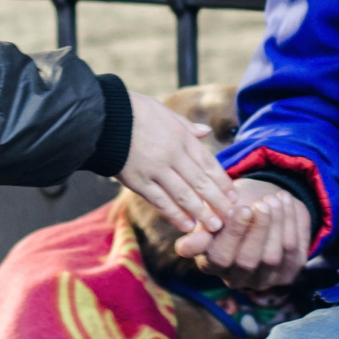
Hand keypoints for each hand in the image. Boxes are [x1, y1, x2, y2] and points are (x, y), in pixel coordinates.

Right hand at [119, 89, 234, 235]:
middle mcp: (173, 155)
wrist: (104, 117)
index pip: (208, 163)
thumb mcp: (166, 111)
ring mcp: (155, 170)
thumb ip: (187, 126)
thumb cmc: (135, 111)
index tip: (234, 196)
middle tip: (230, 217)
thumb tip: (206, 132)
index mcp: (181, 137)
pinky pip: (160, 201)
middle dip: (218, 201)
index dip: (222, 182)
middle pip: (200, 182)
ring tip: (214, 227)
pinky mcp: (138, 181)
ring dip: (201, 212)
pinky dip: (175, 215)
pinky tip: (187, 225)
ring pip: (184, 195)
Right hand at [172, 177, 311, 290]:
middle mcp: (236, 278)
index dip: (232, 234)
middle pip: (248, 260)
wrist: (260, 201)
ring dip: (276, 225)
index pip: (220, 257)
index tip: (241, 208)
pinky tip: (286, 202)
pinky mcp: (288, 273)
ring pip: (272, 256)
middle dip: (257, 230)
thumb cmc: (230, 205)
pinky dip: (291, 223)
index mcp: (211, 264)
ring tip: (274, 199)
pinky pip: (293, 251)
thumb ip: (202, 227)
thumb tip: (183, 250)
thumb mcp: (213, 209)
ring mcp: (263, 279)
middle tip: (262, 204)